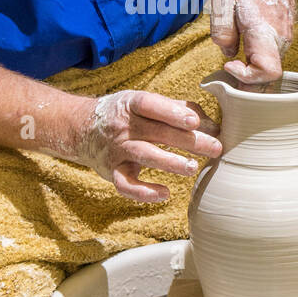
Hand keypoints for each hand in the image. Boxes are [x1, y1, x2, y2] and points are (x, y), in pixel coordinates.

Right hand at [72, 90, 221, 203]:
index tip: (194, 121)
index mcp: (131, 104)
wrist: (81, 129)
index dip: (171, 112)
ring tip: (193, 168)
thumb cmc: (124, 114)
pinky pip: (126, 185)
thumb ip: (176, 109)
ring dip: (170, 163)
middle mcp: (122, 126)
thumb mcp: (144, 102)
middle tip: (216, 148)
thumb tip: (212, 123)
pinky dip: (144, 192)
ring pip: (144, 156)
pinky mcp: (111, 172)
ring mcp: (116, 150)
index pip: (151, 105)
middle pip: (157, 132)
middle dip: (189, 141)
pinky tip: (165, 194)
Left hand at [210, 0, 295, 85]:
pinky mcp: (284, 31)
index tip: (229, 65)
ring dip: (251, 68)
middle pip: (268, 75)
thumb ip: (222, 31)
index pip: (268, 72)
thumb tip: (228, 53)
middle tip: (225, 69)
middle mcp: (280, 37)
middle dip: (246, 78)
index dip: (248, 77)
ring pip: (269, 65)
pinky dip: (257, 58)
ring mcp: (285, 35)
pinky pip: (271, 54)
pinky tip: (242, 43)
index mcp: (265, 30)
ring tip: (232, 55)